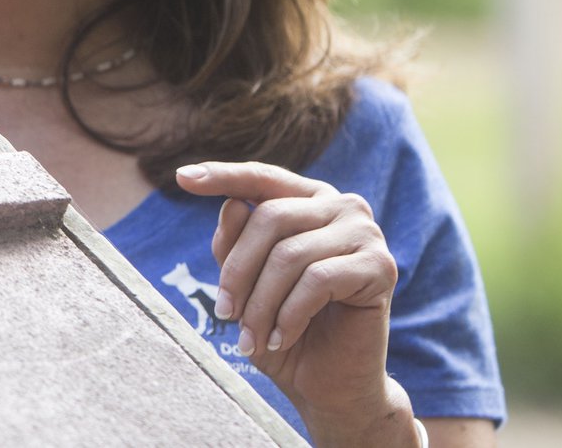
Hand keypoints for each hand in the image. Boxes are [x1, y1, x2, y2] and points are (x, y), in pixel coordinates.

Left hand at [177, 160, 411, 442]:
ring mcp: (366, 233)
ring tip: (251, 338)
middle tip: (224, 314)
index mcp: (310, 200)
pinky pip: (318, 280)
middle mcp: (342, 206)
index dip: (223, 175)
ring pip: (290, 254)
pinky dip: (289, 315)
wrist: (330, 387)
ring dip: (261, 304)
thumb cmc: (285, 330)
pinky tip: (279, 339)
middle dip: (238, 271)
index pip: (262, 177)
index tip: (181, 178)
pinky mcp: (380, 266)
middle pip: (270, 219)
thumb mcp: (247, 285)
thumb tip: (231, 205)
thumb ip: (236, 244)